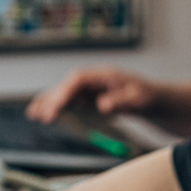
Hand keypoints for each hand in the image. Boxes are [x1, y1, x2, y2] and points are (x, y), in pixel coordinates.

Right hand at [27, 66, 184, 122]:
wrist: (158, 101)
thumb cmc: (150, 98)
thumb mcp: (141, 101)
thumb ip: (123, 102)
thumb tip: (103, 105)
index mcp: (105, 75)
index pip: (78, 80)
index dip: (63, 93)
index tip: (54, 109)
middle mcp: (96, 79)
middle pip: (68, 85)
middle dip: (52, 99)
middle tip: (39, 116)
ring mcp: (93, 88)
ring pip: (66, 92)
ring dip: (50, 101)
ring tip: (33, 113)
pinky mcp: (92, 98)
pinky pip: (71, 101)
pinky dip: (58, 106)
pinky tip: (45, 114)